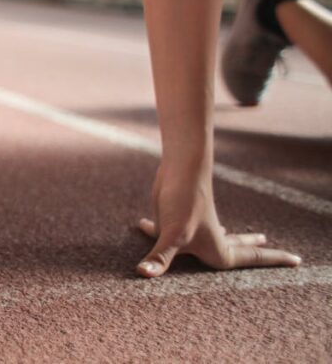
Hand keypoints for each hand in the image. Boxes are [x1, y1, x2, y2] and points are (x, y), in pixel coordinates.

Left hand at [136, 165, 301, 277]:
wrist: (179, 168)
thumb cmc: (183, 202)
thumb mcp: (171, 234)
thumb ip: (159, 257)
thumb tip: (144, 274)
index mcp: (218, 250)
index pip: (253, 260)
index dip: (275, 261)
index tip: (298, 261)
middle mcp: (210, 239)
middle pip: (239, 249)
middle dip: (255, 252)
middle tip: (275, 249)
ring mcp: (196, 227)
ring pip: (214, 235)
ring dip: (225, 237)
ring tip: (236, 236)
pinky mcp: (178, 217)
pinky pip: (172, 230)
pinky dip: (159, 229)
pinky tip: (143, 224)